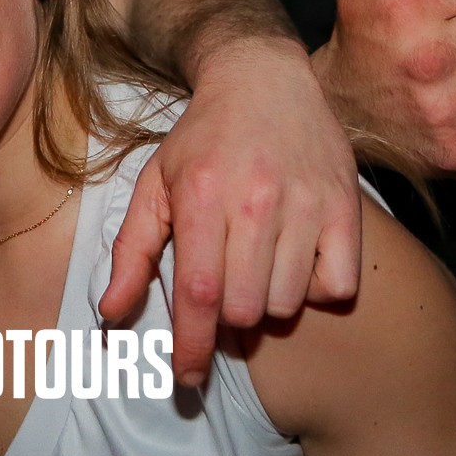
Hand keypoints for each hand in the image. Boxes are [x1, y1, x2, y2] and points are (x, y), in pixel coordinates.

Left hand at [99, 41, 361, 388]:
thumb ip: (131, 251)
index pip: (198, 294)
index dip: (192, 347)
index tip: (188, 377)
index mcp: (203, 196)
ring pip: (289, 302)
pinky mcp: (344, 203)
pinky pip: (337, 285)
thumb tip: (111, 313)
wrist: (262, 78)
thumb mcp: (155, 183)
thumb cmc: (203, 138)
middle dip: (229, 319)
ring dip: (269, 302)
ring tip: (257, 267)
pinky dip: (316, 288)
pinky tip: (298, 260)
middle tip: (225, 290)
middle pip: (245, 307)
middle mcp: (256, 200)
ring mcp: (305, 202)